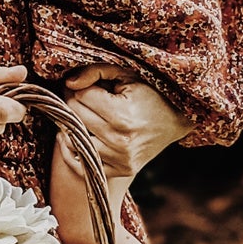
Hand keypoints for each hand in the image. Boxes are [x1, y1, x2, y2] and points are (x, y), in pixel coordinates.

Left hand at [60, 68, 190, 181]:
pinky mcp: (120, 171)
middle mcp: (119, 140)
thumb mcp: (125, 75)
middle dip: (72, 104)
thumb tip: (68, 83)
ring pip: (74, 140)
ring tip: (80, 116)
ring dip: (72, 127)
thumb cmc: (148, 96)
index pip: (80, 98)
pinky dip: (73, 152)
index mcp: (121, 115)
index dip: (76, 88)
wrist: (173, 122)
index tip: (79, 85)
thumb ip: (95, 72)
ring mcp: (120, 159)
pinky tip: (73, 138)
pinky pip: (82, 166)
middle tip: (79, 98)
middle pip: (75, 118)